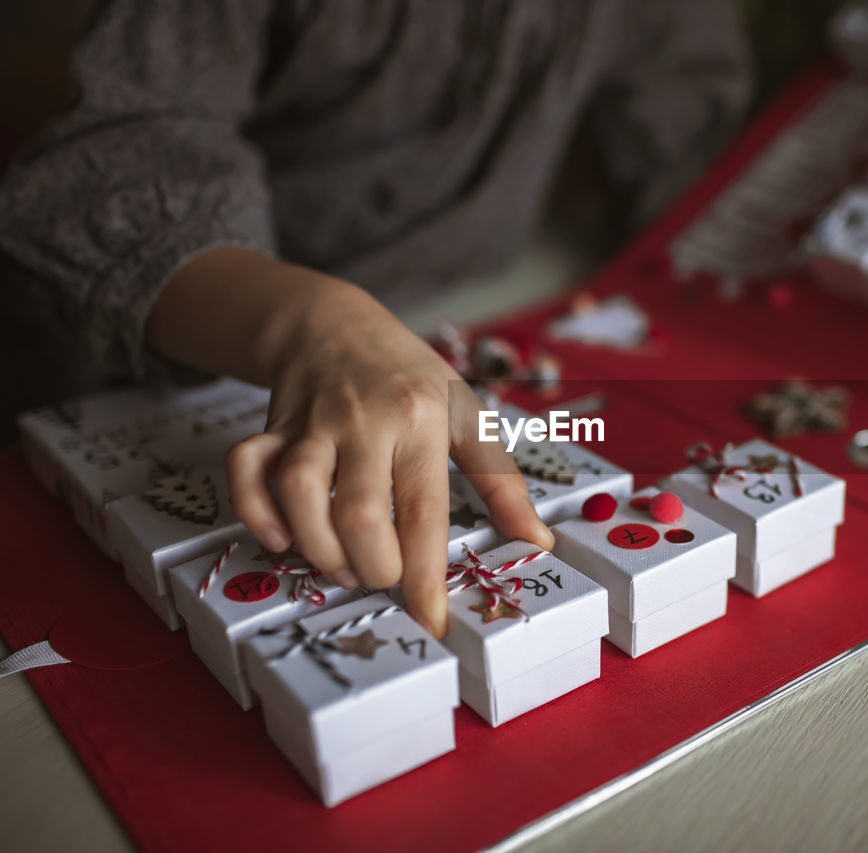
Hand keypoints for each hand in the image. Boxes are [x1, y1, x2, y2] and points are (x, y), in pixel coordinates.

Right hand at [147, 249, 552, 636]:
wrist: (334, 323)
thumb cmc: (410, 377)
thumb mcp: (470, 416)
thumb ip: (503, 483)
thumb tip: (538, 541)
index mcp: (422, 422)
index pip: (425, 512)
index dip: (425, 576)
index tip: (429, 622)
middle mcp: (364, 422)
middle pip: (358, 511)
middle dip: (371, 566)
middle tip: (383, 578)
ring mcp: (311, 425)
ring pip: (298, 492)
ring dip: (317, 547)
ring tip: (343, 564)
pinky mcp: (270, 428)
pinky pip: (245, 470)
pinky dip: (255, 510)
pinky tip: (281, 537)